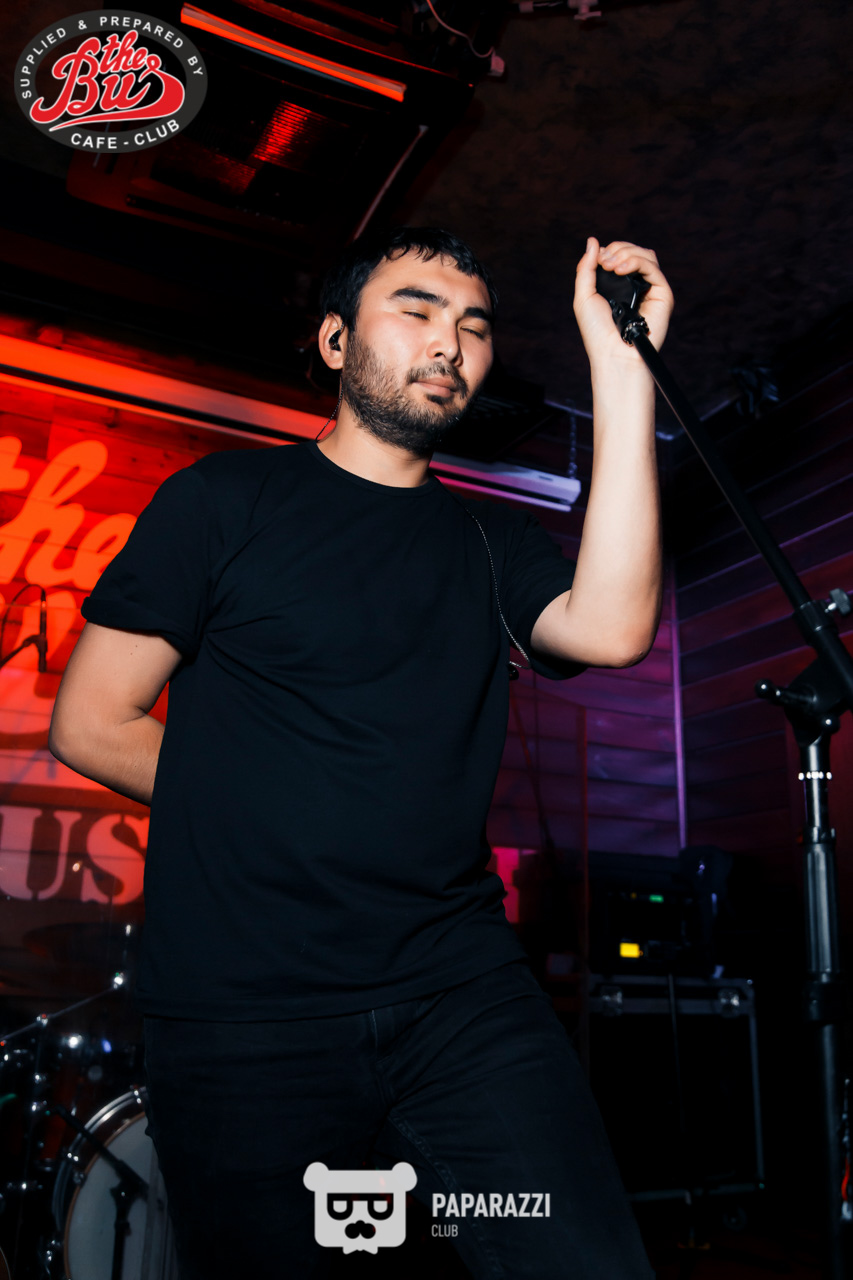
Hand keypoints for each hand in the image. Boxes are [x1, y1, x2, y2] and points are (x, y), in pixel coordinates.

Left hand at [573, 237, 673, 371]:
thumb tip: (592, 240)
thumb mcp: (584, 296)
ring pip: (646, 255)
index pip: (622, 254)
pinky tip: (622, 270)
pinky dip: (637, 262)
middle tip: (604, 263)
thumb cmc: (597, 332)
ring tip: (612, 267)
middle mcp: (637, 285)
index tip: (599, 260)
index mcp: (620, 285)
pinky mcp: (662, 294)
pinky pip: (653, 268)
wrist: (612, 353)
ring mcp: (651, 289)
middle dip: (617, 250)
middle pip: (635, 251)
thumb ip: (586, 268)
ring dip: (627, 253)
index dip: (611, 250)